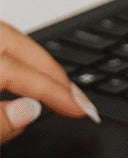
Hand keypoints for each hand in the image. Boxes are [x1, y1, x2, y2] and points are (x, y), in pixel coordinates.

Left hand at [0, 22, 98, 142]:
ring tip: (60, 87)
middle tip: (82, 99)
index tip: (83, 111)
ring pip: (4, 39)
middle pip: (13, 43)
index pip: (18, 71)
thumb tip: (30, 111)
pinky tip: (25, 74)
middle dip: (53, 72)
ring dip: (35, 62)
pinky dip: (13, 57)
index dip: (55, 92)